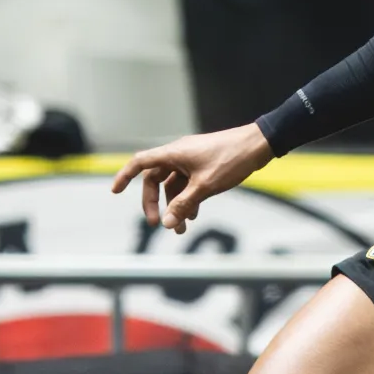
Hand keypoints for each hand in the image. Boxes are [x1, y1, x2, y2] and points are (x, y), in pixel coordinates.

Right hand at [113, 123, 274, 232]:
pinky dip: (187, 199)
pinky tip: (193, 216)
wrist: (259, 145)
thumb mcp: (205, 186)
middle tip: (159, 224)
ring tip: (181, 227)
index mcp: (173, 153)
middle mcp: (178, 154)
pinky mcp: (203, 165)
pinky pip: (187, 184)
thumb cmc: (231, 159)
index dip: (125, 176)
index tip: (114, 192)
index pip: (140, 162)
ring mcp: (191, 159)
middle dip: (155, 202)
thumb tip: (167, 223)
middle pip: (155, 179)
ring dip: (174, 205)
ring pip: (173, 184)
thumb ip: (184, 205)